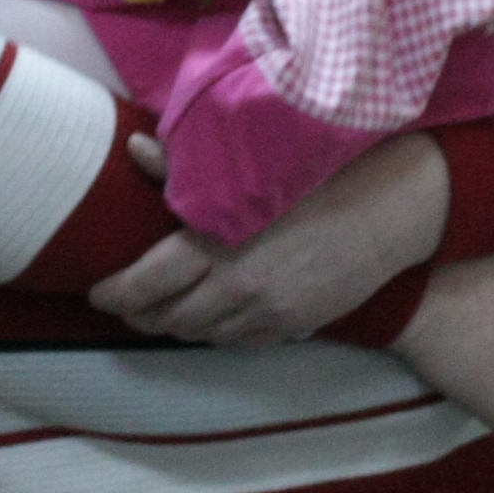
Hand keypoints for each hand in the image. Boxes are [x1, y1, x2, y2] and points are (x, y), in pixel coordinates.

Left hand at [89, 134, 449, 345]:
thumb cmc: (322, 171)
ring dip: (176, 325)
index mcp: (218, 240)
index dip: (114, 293)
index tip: (97, 291)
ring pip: (201, 334)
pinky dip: (215, 331)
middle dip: (139, 314)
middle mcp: (238, 285)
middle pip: (167, 318)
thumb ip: (188, 167)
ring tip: (162, 310)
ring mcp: (269, 312)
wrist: (396, 206)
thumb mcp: (252, 163)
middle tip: (124, 302)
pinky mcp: (295, 326)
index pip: (144, 282)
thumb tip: (136, 151)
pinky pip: (239, 341)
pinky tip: (211, 315)